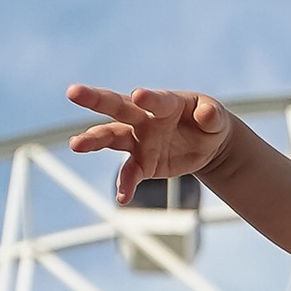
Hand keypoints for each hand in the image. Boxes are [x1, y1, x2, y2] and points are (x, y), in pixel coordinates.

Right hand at [66, 83, 233, 205]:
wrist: (207, 144)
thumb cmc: (209, 121)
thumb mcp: (217, 118)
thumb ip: (212, 115)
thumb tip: (206, 114)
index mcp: (166, 102)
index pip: (155, 99)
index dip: (148, 98)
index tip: (138, 96)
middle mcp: (146, 118)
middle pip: (118, 107)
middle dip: (96, 100)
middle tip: (73, 92)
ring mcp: (140, 140)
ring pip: (112, 137)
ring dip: (94, 140)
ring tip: (76, 144)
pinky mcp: (142, 163)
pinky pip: (130, 174)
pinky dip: (125, 185)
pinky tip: (122, 198)